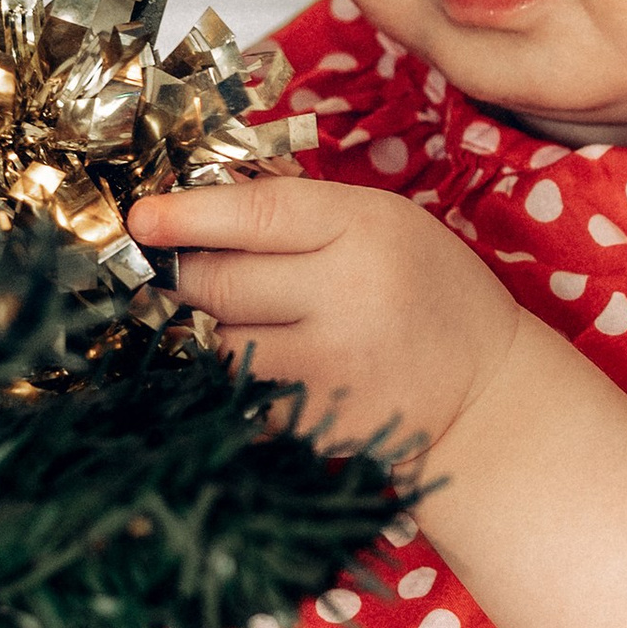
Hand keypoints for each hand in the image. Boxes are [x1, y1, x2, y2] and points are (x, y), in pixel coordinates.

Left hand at [129, 173, 521, 455]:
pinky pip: (238, 393)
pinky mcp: (315, 419)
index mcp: (366, 227)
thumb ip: (302, 214)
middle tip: (185, 275)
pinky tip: (277, 369)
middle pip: (216, 281)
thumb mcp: (386, 224)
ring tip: (258, 325)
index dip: (185, 215)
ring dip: (216, 332)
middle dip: (187, 276)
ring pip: (218, 341)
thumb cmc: (429, 292)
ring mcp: (330, 364)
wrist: (487, 392)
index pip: (252, 213)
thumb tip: (192, 208)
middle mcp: (348, 292)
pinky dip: (238, 381)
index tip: (140, 219)